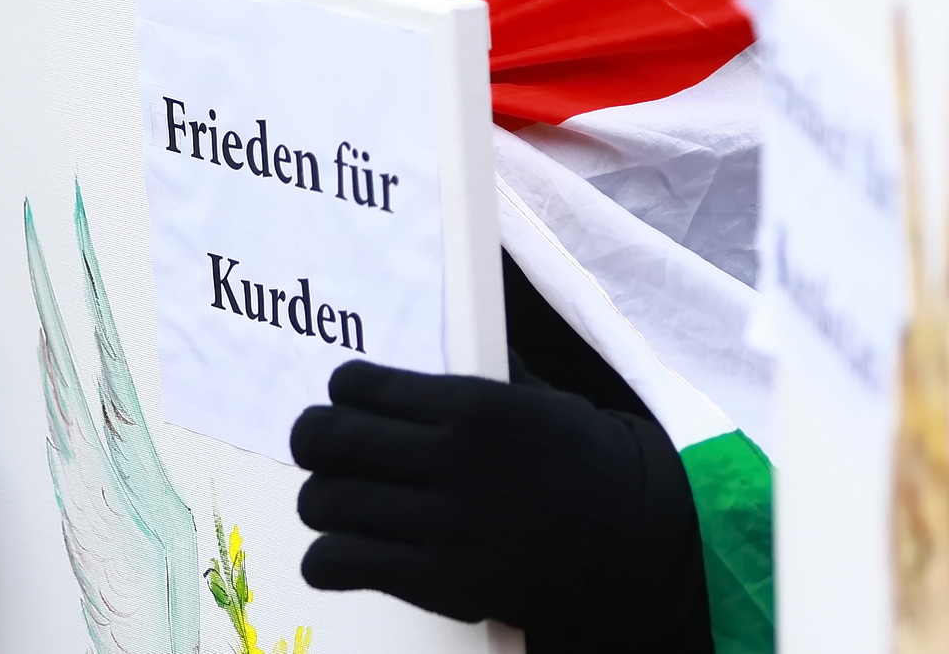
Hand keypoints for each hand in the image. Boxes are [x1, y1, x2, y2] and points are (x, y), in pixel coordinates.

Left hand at [291, 361, 706, 650]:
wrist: (634, 544)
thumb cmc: (587, 463)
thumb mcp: (537, 399)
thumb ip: (478, 383)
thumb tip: (430, 367)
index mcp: (471, 405)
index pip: (357, 386)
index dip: (342, 392)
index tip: (346, 401)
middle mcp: (449, 459)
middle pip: (326, 438)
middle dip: (314, 440)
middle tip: (325, 448)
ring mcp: (441, 524)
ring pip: (324, 501)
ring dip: (323, 500)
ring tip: (340, 503)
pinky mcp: (437, 581)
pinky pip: (337, 563)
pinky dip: (327, 559)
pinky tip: (342, 554)